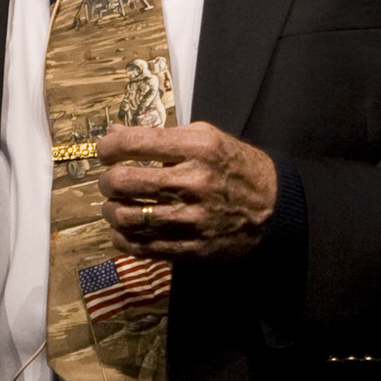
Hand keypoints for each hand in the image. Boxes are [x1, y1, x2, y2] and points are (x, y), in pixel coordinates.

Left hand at [97, 122, 276, 262]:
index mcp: (197, 148)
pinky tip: (124, 229)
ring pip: (125, 217)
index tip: (106, 152)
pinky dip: (122, 238)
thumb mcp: (205, 137)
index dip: (108, 147)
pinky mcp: (190, 247)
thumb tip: (115, 133)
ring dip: (110, 210)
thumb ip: (160, 135)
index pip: (133, 143)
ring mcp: (191, 219)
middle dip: (106, 180)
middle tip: (110, 180)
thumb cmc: (234, 166)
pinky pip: (140, 246)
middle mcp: (193, 183)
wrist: (274, 207)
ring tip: (115, 205)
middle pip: (122, 182)